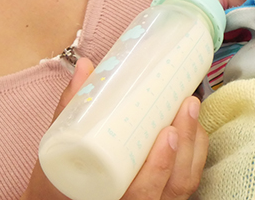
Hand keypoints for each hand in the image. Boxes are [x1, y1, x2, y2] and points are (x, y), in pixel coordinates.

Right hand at [23, 58, 206, 199]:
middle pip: (173, 185)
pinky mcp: (162, 194)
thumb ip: (71, 107)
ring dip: (193, 144)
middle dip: (186, 143)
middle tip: (186, 105)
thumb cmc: (61, 178)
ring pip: (184, 183)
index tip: (167, 133)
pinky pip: (186, 180)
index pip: (141, 193)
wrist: (64, 198)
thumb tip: (85, 67)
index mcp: (110, 198)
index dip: (161, 166)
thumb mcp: (60, 147)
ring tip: (191, 107)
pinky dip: (194, 153)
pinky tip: (193, 126)